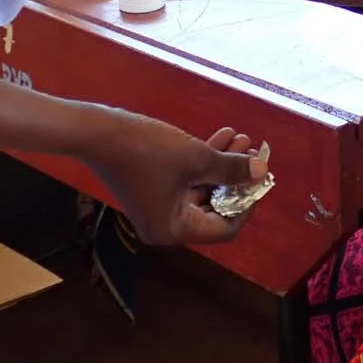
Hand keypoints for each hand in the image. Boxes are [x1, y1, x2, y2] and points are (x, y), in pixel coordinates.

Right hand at [83, 116, 269, 245]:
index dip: (248, 202)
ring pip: (204, 189)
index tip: (260, 176)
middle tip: (254, 152)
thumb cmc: (147, 150)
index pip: (225, 227)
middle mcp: (166, 226)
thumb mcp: (197, 158)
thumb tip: (262, 171)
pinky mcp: (154, 188)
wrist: (99, 131)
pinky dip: (205, 161)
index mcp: (175, 230)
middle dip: (237, 178)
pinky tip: (224, 135)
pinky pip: (188, 179)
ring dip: (224, 164)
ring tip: (242, 138)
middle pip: (216, 208)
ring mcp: (159, 207)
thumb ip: (232, 168)